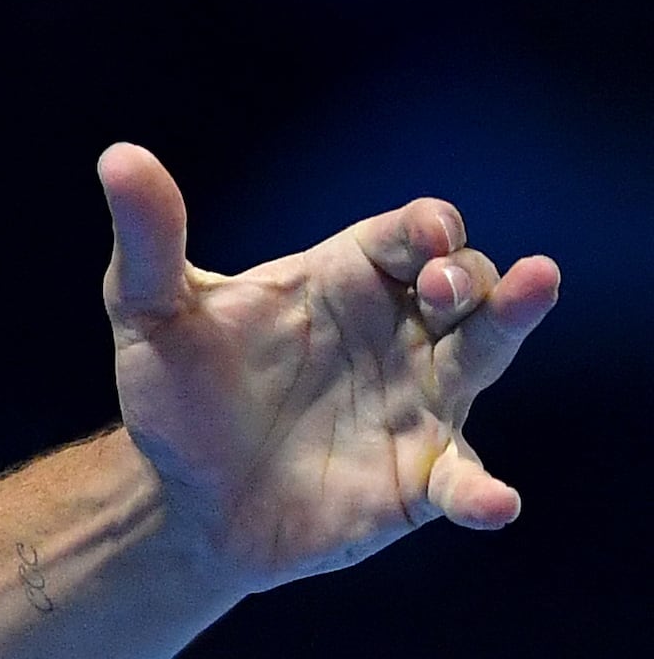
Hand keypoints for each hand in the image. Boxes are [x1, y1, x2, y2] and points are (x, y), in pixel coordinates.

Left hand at [101, 143, 559, 588]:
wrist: (180, 498)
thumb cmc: (178, 397)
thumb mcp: (150, 314)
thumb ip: (150, 240)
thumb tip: (119, 157)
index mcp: (347, 279)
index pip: (409, 233)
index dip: (426, 228)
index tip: (423, 238)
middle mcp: (400, 331)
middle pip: (467, 282)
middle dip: (472, 273)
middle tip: (442, 284)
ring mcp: (419, 402)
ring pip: (486, 353)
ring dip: (512, 323)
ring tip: (538, 287)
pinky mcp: (418, 479)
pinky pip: (464, 480)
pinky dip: (482, 490)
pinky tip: (493, 501)